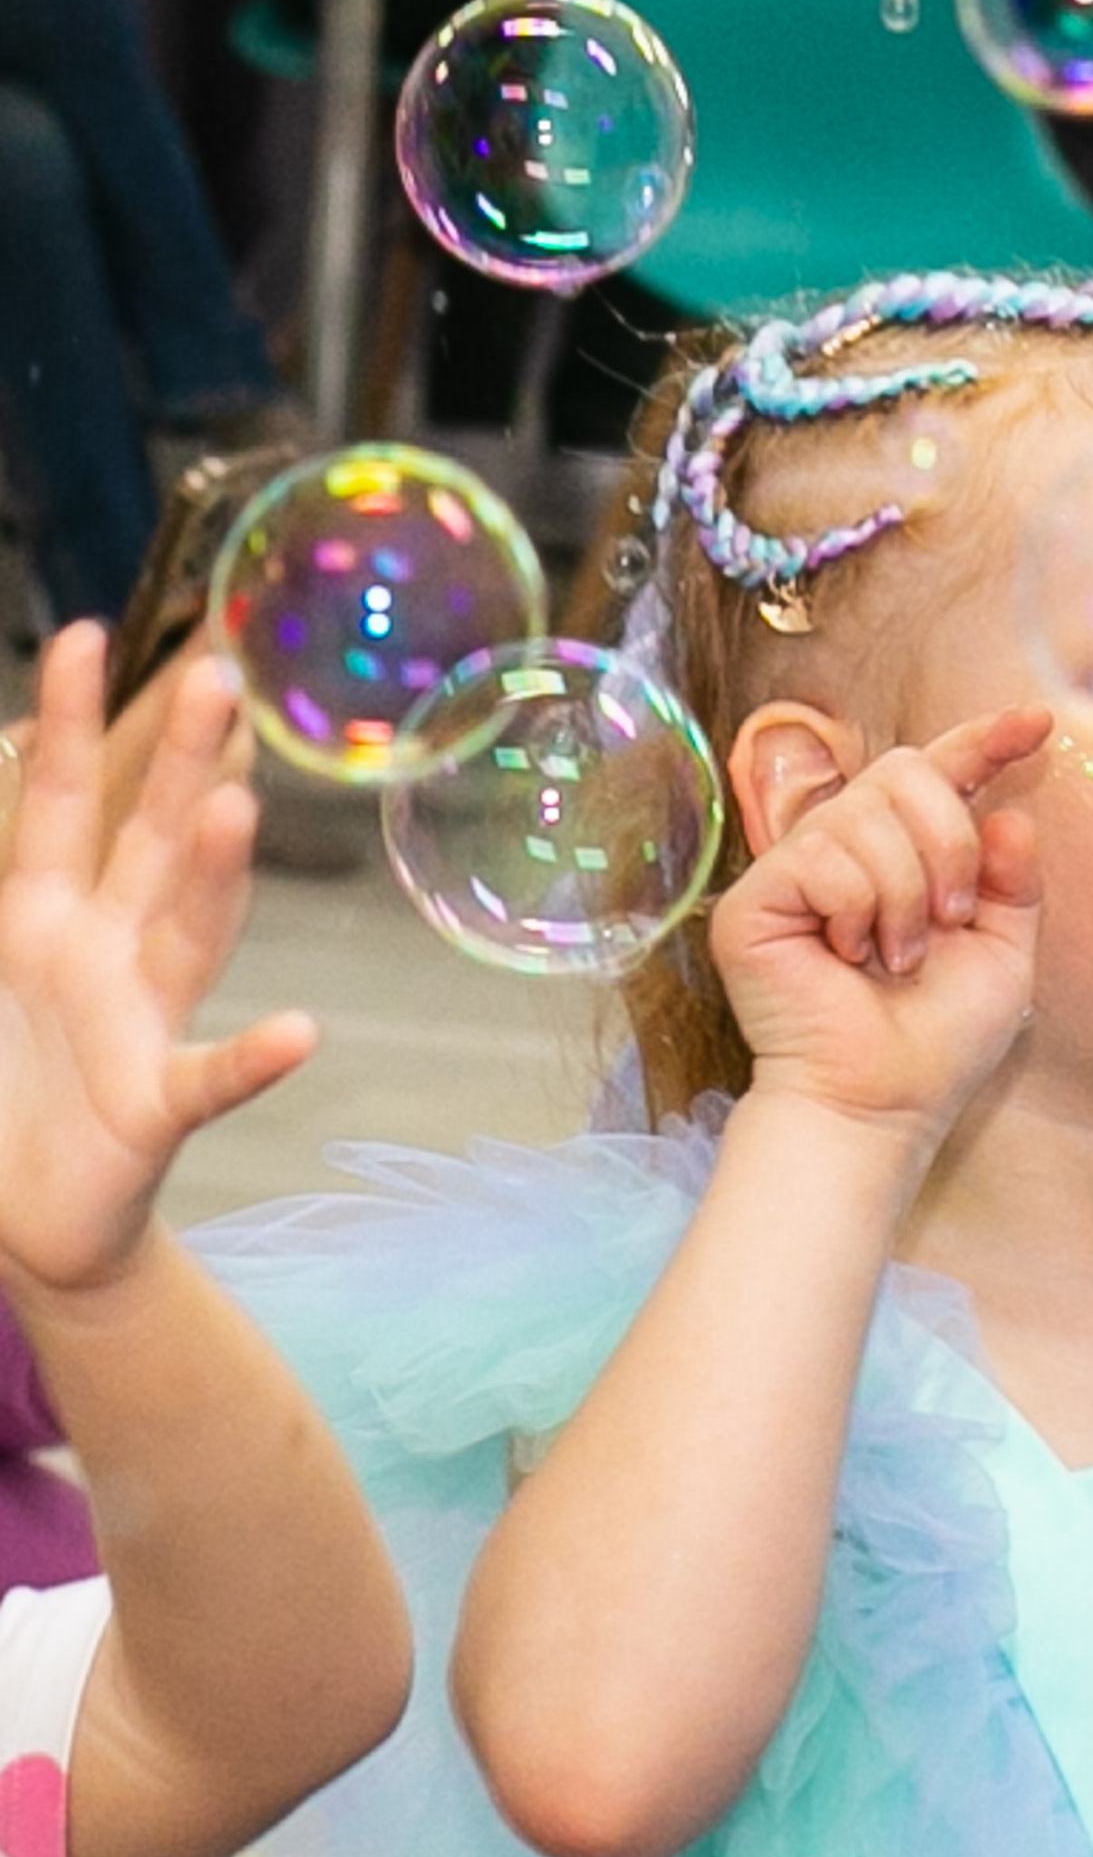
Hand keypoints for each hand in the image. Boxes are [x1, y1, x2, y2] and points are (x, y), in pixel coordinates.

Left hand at [0, 628, 314, 1296]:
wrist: (24, 1222)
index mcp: (38, 918)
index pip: (53, 800)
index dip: (65, 719)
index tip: (83, 634)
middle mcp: (104, 952)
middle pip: (148, 840)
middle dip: (178, 758)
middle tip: (213, 676)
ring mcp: (140, 1025)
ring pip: (187, 932)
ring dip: (214, 875)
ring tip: (233, 811)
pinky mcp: (157, 1108)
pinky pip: (211, 1079)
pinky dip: (256, 1058)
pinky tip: (300, 1033)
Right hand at [710, 706, 1048, 1141]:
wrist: (878, 1102)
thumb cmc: (936, 1041)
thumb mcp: (1003, 955)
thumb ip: (1011, 881)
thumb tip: (1009, 812)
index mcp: (908, 856)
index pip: (942, 773)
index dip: (985, 741)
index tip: (1039, 721)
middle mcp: (848, 849)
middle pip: (903, 769)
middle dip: (947, 839)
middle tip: (951, 917)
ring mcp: (796, 869)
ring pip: (864, 814)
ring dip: (905, 893)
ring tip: (896, 957)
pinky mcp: (754, 898)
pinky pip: (823, 856)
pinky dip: (858, 908)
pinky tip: (848, 957)